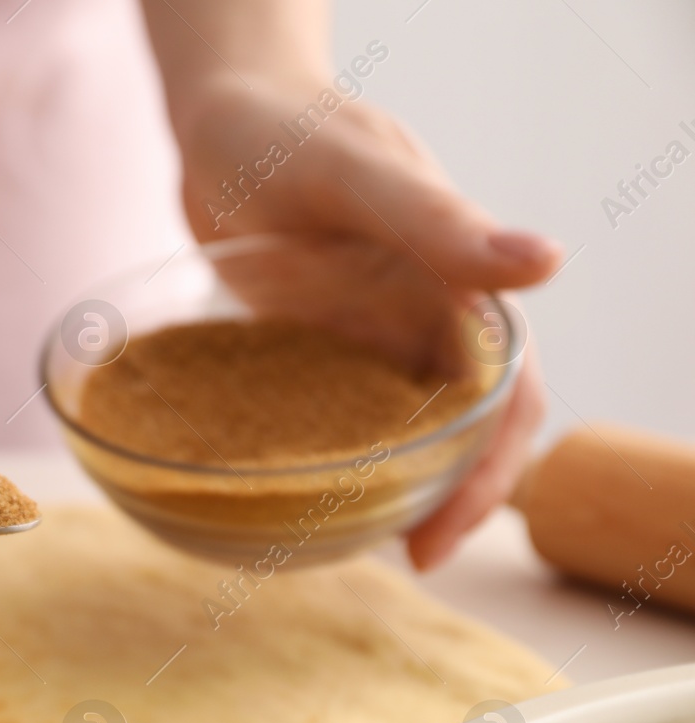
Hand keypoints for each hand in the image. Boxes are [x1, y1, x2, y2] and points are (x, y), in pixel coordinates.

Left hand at [170, 78, 560, 568]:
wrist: (221, 121)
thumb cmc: (290, 131)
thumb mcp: (359, 174)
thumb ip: (437, 221)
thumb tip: (545, 264)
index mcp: (458, 285)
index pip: (505, 398)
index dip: (489, 474)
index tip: (441, 536)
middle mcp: (425, 317)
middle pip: (464, 427)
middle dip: (451, 498)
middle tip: (411, 556)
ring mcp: (371, 334)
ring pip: (404, 428)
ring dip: (394, 485)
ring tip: (358, 541)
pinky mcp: (319, 343)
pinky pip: (337, 411)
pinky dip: (332, 456)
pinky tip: (297, 492)